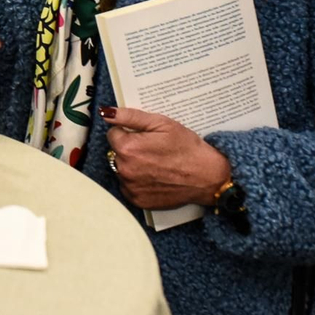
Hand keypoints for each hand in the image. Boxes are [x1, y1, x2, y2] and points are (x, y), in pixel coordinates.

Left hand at [101, 105, 232, 208]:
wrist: (208, 176)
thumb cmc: (187, 147)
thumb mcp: (161, 123)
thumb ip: (130, 116)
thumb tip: (106, 113)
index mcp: (127, 148)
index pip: (113, 134)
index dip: (129, 132)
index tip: (145, 136)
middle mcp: (124, 170)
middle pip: (116, 153)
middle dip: (129, 149)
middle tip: (153, 150)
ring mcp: (130, 187)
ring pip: (122, 169)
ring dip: (132, 165)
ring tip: (156, 164)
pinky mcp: (138, 201)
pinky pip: (129, 186)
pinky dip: (138, 181)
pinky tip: (155, 177)